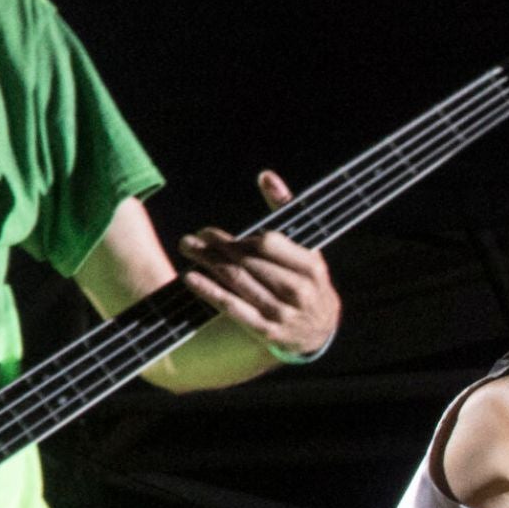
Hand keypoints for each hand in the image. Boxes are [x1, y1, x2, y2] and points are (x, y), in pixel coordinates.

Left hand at [178, 170, 340, 358]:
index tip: (213, 233)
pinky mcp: (266, 331)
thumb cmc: (309, 281)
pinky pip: (233, 308)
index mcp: (310, 266)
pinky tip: (192, 279)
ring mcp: (282, 313)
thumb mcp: (307, 247)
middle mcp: (297, 291)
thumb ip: (286, 209)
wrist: (320, 332)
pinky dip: (210, 292)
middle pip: (248, 263)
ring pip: (237, 283)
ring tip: (188, 249)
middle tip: (192, 238)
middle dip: (217, 248)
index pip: (267, 245)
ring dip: (208, 264)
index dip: (239, 239)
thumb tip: (265, 175)